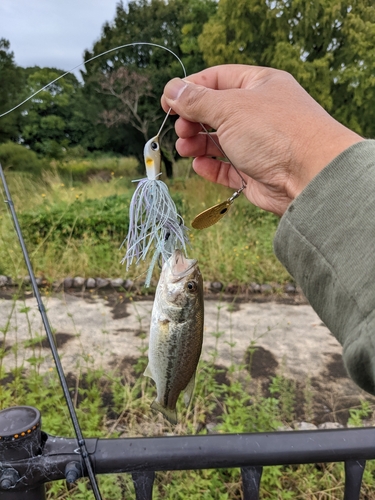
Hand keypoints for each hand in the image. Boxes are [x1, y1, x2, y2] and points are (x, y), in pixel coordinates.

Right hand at [161, 65, 362, 214]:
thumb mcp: (230, 108)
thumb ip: (197, 100)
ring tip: (185, 148)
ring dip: (198, 144)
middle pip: (216, 111)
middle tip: (180, 129)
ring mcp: (258, 143)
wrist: (311, 177)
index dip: (190, 88)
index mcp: (259, 85)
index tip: (168, 101)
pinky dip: (211, 167)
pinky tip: (199, 166)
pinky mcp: (255, 172)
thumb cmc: (276, 133)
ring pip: (219, 141)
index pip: (217, 79)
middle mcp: (259, 113)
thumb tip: (172, 90)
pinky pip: (227, 168)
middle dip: (193, 119)